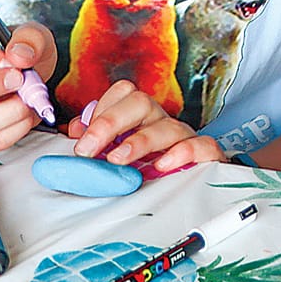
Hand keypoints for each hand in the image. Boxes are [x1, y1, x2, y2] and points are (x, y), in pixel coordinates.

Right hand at [0, 23, 56, 152]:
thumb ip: (29, 38)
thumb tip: (20, 56)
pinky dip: (18, 128)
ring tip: (26, 98)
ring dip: (7, 112)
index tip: (7, 59)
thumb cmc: (18, 51)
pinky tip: (27, 112)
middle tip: (18, 79)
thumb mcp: (30, 35)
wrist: (27, 73)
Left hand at [66, 83, 225, 176]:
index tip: (81, 141)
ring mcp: (184, 137)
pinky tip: (163, 165)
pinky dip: (184, 152)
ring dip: (140, 141)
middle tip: (87, 150)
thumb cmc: (146, 168)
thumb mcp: (114, 153)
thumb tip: (75, 129)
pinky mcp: (205, 155)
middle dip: (110, 123)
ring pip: (167, 126)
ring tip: (117, 159)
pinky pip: (202, 145)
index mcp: (139, 116)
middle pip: (141, 102)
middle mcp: (160, 121)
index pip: (123, 93)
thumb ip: (94, 139)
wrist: (186, 189)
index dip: (101, 110)